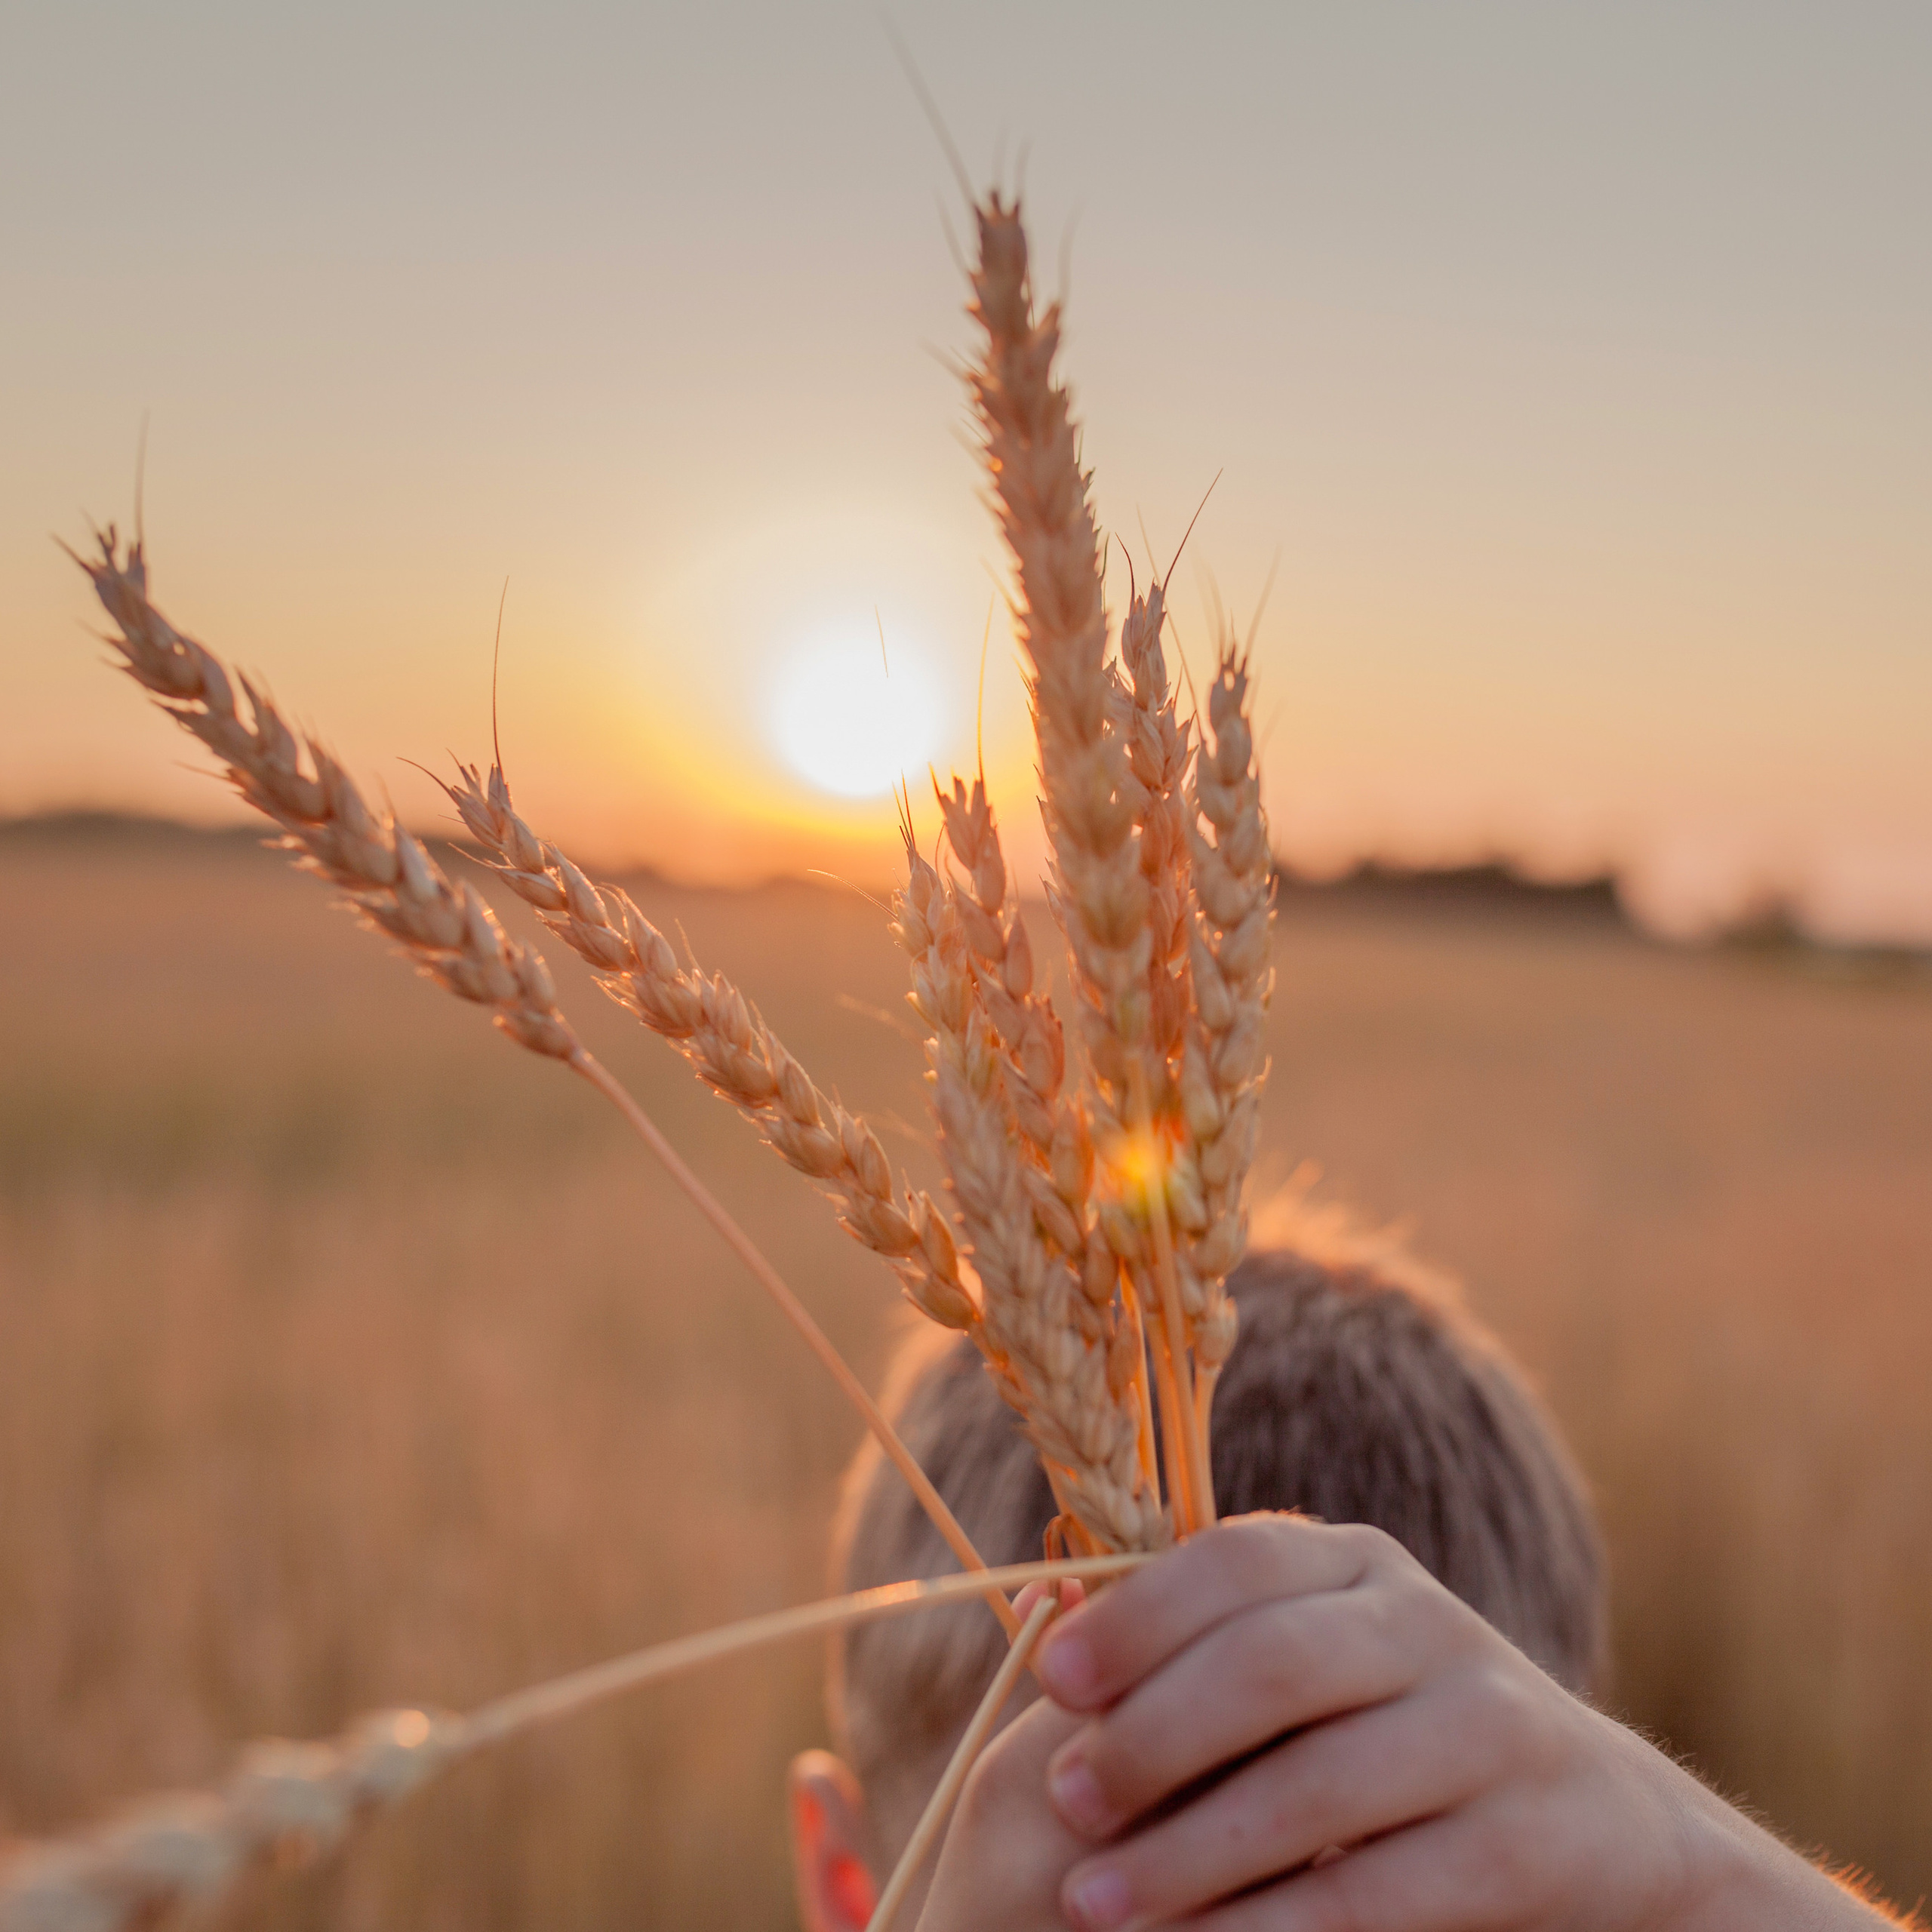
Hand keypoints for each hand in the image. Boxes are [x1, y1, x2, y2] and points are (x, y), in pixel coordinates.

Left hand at [1021, 1513, 1899, 1930]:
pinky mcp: (1526, 1839)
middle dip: (1152, 1740)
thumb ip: (1205, 1645)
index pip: (1236, 1559)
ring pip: (1321, 1784)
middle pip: (1270, 1664)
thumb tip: (1045, 1630)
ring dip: (1192, 1852)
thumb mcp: (1313, 1661)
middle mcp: (1425, 1621)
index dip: (1139, 1615)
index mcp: (1355, 1561)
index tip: (1050, 1679)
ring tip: (1094, 1904)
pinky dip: (1280, 1929)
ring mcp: (1487, 1723)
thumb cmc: (1389, 1731)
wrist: (1593, 1820)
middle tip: (1064, 1802)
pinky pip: (1384, 1888)